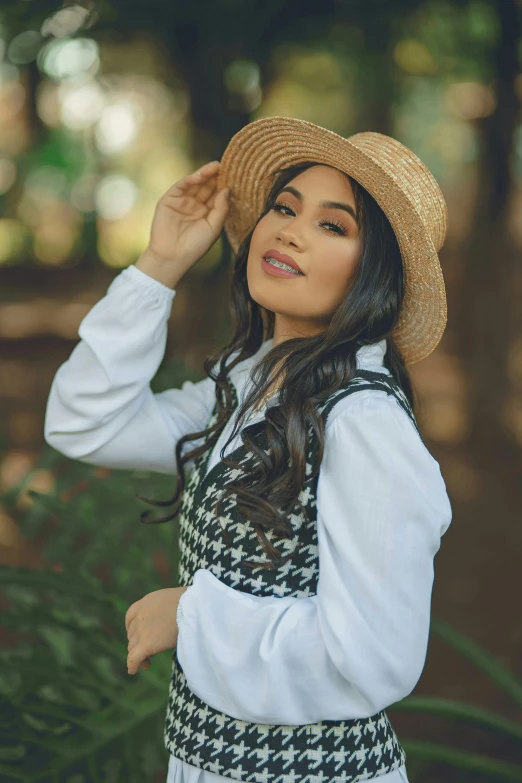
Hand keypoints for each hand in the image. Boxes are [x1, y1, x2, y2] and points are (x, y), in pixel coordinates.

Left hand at [125, 586, 188, 674]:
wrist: (192, 608)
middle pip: (132, 633)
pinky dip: (132, 665)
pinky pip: (133, 658)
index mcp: (146, 602)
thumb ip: (165, 609)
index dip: (133, 627)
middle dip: (138, 641)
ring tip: (147, 661)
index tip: (138, 634)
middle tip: (150, 649)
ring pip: (133, 647)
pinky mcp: (145, 644)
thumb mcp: (173, 600)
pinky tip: (134, 670)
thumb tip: (172, 617)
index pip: (131, 616)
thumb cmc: (191, 602)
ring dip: (138, 654)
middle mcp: (140, 616)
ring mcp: (141, 630)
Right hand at [145, 160, 229, 274]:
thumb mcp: (214, 228)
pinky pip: (180, 186)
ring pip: (195, 183)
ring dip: (204, 174)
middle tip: (226, 166)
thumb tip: (227, 189)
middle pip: (207, 186)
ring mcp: (182, 201)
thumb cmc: (195, 246)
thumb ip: (221, 208)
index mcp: (207, 212)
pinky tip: (199, 176)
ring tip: (215, 167)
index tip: (235, 176)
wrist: (172, 257)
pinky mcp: (169, 199)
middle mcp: (195, 205)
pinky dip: (189, 179)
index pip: (216, 194)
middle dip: (215, 176)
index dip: (224, 185)